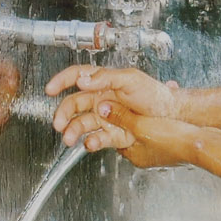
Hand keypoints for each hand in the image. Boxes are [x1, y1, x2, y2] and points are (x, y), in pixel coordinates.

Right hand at [46, 65, 181, 147]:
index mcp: (103, 83)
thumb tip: (83, 79)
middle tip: (58, 122)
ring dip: (72, 131)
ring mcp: (105, 117)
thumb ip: (106, 78)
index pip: (77, 77)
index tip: (50, 89)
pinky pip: (96, 139)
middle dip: (63, 113)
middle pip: (73, 104)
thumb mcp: (131, 79)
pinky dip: (91, 142)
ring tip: (69, 138)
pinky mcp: (112, 134)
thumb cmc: (154, 93)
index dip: (62, 81)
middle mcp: (100, 100)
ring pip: (81, 124)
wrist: (170, 115)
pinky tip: (91, 143)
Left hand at [99, 103, 218, 168]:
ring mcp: (161, 152)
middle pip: (132, 134)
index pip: (116, 138)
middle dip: (134, 119)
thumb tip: (105, 110)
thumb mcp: (141, 124)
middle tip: (135, 107)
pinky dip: (162, 122)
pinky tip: (167, 113)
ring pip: (148, 132)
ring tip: (153, 108)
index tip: (116, 109)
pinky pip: (162, 131)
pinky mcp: (173, 146)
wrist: (203, 143)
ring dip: (149, 119)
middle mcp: (146, 156)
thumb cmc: (174, 140)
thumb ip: (121, 116)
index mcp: (135, 155)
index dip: (115, 122)